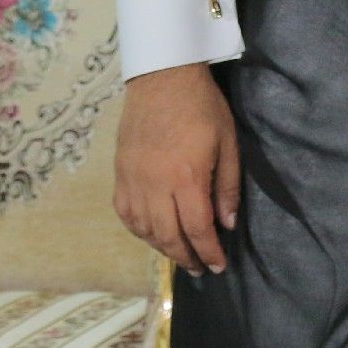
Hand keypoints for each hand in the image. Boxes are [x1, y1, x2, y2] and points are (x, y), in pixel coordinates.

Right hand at [114, 62, 239, 273]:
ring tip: (181, 255)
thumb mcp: (228, 143)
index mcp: (186, 178)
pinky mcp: (119, 175)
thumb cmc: (203, 107)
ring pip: (144, 229)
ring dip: (163, 247)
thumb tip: (226, 224)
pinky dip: (140, 231)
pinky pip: (126, 214)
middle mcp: (154, 186)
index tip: (219, 266)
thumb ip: (227, 186)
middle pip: (168, 236)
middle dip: (186, 257)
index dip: (208, 251)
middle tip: (201, 269)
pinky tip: (153, 234)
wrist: (162, 79)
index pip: (197, 228)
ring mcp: (132, 181)